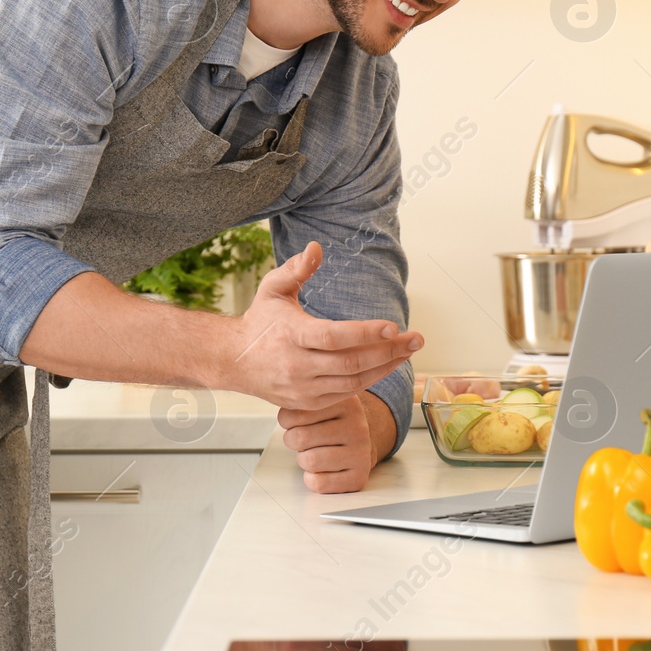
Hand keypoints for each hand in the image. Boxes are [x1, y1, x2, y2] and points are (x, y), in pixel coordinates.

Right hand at [223, 242, 421, 410]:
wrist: (233, 361)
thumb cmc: (260, 321)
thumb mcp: (273, 289)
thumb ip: (295, 269)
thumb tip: (316, 247)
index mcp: (291, 336)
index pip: (334, 337)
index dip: (366, 333)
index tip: (394, 326)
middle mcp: (297, 366)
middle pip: (351, 363)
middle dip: (389, 351)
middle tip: (417, 339)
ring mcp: (303, 388)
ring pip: (353, 382)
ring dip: (386, 367)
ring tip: (409, 351)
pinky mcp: (308, 403)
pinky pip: (346, 394)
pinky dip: (370, 380)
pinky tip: (387, 365)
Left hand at [279, 392, 395, 493]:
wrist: (359, 443)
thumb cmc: (331, 423)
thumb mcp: (321, 402)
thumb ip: (302, 399)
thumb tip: (279, 397)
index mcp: (346, 403)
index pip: (295, 414)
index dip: (287, 421)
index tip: (296, 421)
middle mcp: (357, 427)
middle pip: (300, 438)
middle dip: (293, 440)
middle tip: (302, 438)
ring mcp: (360, 453)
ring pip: (310, 461)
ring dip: (303, 459)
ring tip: (313, 451)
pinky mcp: (358, 477)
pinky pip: (319, 483)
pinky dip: (311, 479)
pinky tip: (320, 469)